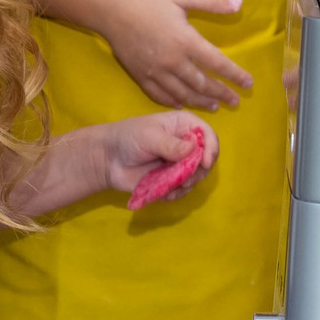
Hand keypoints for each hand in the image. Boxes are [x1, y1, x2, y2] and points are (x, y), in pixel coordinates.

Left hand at [96, 112, 217, 199]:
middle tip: (184, 179)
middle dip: (198, 171)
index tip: (204, 163)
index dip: (211, 148)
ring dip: (187, 184)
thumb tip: (193, 149)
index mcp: (184, 125)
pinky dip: (176, 193)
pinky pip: (183, 190)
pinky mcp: (173, 179)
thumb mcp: (149, 136)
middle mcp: (187, 144)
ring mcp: (180, 163)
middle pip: (207, 158)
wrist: (108, 160)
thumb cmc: (128, 138)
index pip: (208, 135)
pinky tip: (164, 193)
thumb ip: (171, 144)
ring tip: (170, 186)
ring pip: (197, 176)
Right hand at [97, 0, 252, 108]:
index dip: (234, 75)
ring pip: (182, 93)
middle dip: (221, 93)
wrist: (107, 6)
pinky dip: (173, 102)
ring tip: (214, 106)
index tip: (248, 84)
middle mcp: (172, 61)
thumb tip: (240, 3)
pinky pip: (159, 95)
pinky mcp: (139, 75)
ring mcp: (154, 71)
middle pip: (202, 84)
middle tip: (235, 101)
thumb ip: (211, 1)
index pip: (217, 63)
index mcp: (185, 40)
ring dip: (201, 101)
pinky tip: (182, 105)